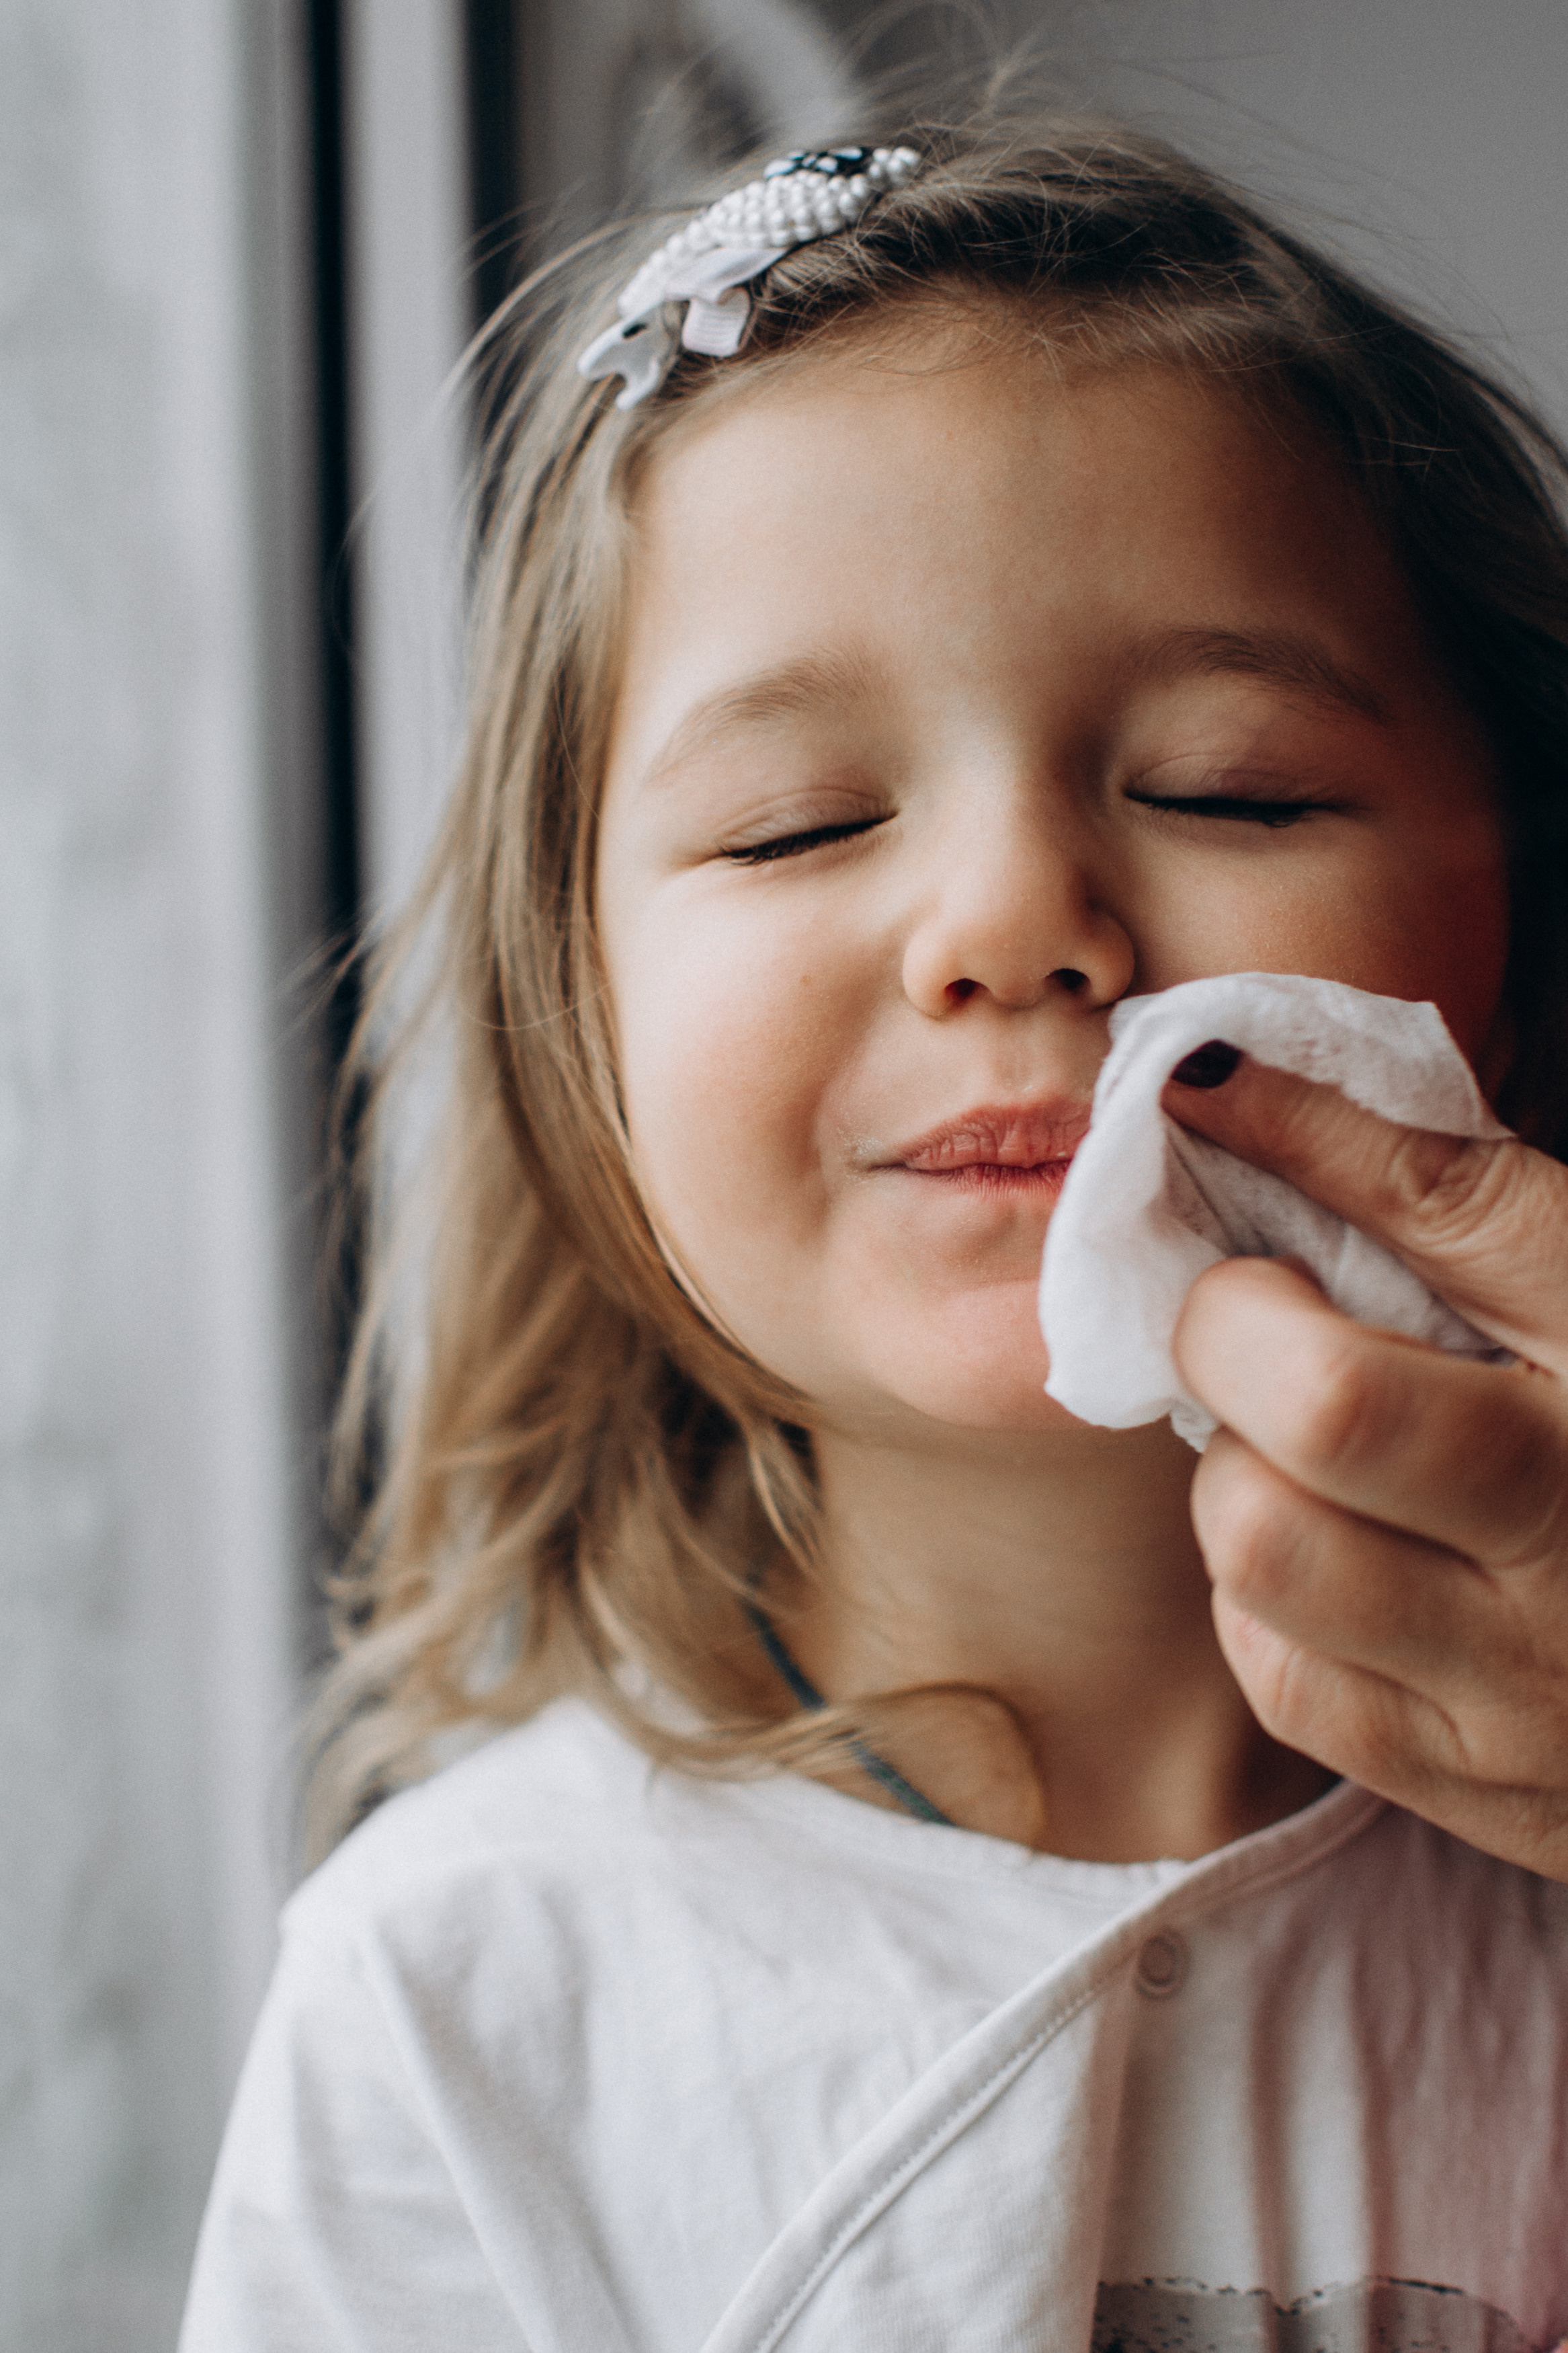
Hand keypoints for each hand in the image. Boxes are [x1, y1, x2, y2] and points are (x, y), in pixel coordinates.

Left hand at [1161, 1050, 1567, 1881]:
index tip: (1202, 1089)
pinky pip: (1280, 1672)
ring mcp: (1528, 1692)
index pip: (1455, 1217)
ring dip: (1246, 1473)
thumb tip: (1218, 1079)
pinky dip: (1269, 1594)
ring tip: (1321, 1455)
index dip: (1305, 1137)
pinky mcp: (1472, 1786)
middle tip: (1273, 1325)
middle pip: (1320, 1407)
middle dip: (1243, 1336)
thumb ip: (1440, 1193)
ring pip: (1263, 1546)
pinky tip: (1342, 1555)